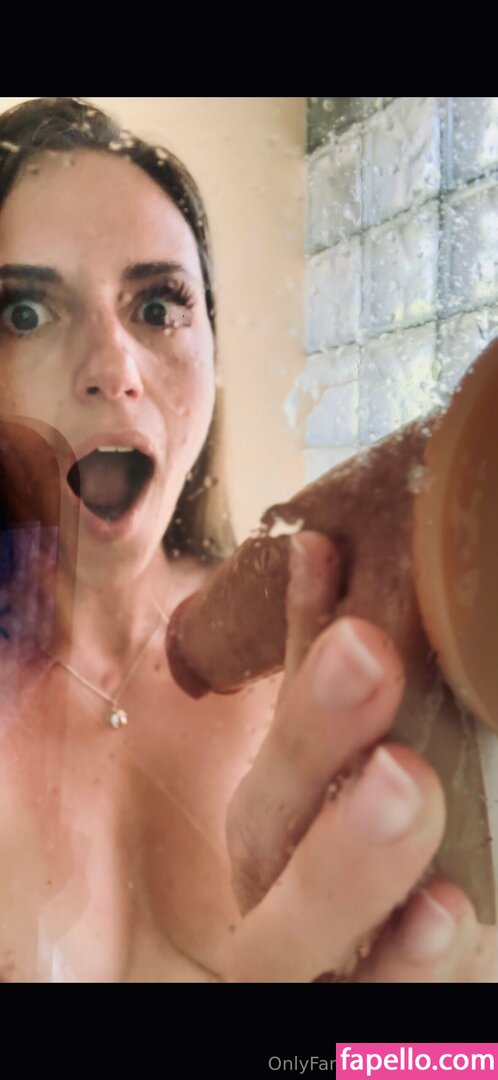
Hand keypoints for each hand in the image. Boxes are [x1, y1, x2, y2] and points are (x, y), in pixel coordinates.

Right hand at [225, 531, 494, 981]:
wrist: (366, 993)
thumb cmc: (373, 882)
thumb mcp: (355, 778)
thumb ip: (335, 695)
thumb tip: (324, 551)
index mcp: (277, 826)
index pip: (277, 732)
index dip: (295, 653)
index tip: (327, 561)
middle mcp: (270, 892)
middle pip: (265, 827)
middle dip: (311, 738)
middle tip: (369, 655)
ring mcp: (303, 970)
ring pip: (286, 933)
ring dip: (343, 858)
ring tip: (405, 780)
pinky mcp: (344, 1033)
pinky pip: (361, 1020)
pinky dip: (398, 969)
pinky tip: (443, 912)